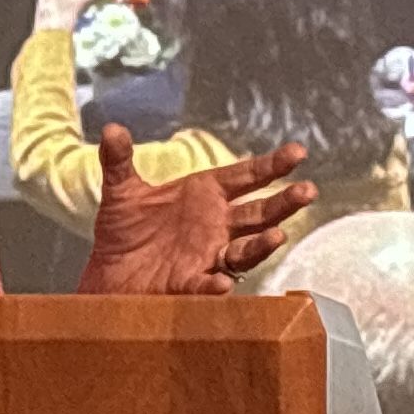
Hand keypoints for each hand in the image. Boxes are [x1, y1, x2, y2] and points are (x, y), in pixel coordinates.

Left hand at [74, 124, 316, 295]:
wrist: (107, 273)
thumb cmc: (123, 232)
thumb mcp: (121, 190)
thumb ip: (118, 160)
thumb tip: (111, 129)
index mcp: (205, 195)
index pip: (247, 176)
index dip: (273, 165)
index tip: (298, 152)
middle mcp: (215, 225)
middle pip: (259, 213)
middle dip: (283, 203)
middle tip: (307, 191)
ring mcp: (207, 256)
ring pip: (245, 250)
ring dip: (262, 244)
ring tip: (278, 235)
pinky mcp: (190, 284)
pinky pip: (207, 284)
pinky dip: (215, 283)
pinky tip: (222, 280)